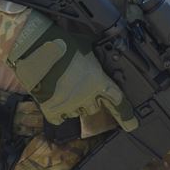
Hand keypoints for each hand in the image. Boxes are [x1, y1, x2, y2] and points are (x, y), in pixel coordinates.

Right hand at [0, 10, 137, 130]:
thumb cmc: (64, 45)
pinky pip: (59, 119)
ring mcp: (69, 106)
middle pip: (94, 107)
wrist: (37, 51)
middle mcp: (87, 98)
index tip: (132, 125)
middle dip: (90, 99)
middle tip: (81, 85)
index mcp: (99, 82)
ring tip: (65, 87)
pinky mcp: (51, 111)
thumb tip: (105, 55)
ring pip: (77, 112)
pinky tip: (55, 98)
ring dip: (74, 104)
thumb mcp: (88, 48)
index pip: (118, 101)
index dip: (126, 115)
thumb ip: (96, 61)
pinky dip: (58, 112)